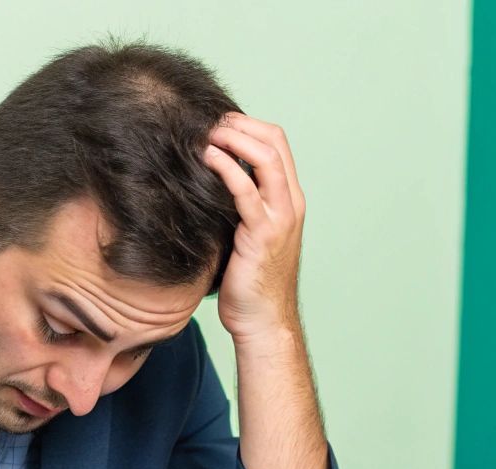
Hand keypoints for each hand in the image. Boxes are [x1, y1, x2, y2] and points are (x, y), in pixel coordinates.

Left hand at [202, 113, 305, 344]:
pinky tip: (207, 159)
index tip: (216, 122)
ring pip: (266, 158)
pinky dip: (227, 167)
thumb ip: (238, 204)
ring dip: (233, 137)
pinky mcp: (263, 234)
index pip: (277, 142)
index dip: (247, 124)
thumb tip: (205, 180)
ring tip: (205, 133)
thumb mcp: (247, 233)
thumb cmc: (249, 281)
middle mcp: (290, 203)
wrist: (263, 320)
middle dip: (239, 123)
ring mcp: (280, 217)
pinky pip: (247, 190)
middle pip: (274, 141)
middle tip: (207, 120)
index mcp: (289, 199)